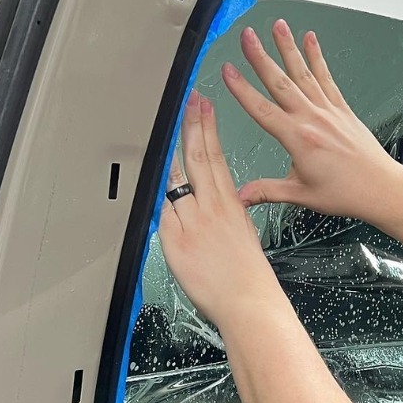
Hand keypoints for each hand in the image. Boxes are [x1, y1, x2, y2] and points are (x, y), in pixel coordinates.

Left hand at [159, 91, 283, 326]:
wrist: (247, 302)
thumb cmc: (248, 276)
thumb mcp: (243, 234)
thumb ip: (225, 214)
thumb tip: (210, 203)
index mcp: (231, 204)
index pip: (215, 156)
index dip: (207, 128)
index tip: (203, 106)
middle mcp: (212, 207)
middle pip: (196, 157)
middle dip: (191, 125)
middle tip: (188, 100)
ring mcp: (192, 221)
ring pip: (175, 178)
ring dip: (171, 151)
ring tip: (168, 126)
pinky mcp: (175, 239)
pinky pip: (162, 211)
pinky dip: (158, 195)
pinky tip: (154, 176)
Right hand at [222, 20, 402, 224]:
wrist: (380, 188)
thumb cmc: (346, 192)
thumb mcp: (301, 195)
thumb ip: (268, 191)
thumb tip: (241, 195)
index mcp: (299, 139)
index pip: (262, 109)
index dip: (242, 89)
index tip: (228, 71)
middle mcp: (313, 118)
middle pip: (280, 82)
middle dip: (261, 57)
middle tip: (247, 36)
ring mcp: (328, 110)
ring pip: (303, 73)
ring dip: (288, 48)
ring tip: (277, 26)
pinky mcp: (341, 108)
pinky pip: (326, 77)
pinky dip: (317, 57)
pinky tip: (310, 40)